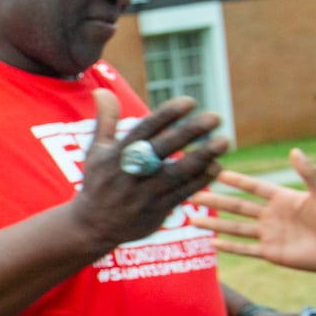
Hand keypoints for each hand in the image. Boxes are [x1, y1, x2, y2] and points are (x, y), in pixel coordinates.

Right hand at [71, 91, 228, 250]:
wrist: (92, 226)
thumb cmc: (98, 182)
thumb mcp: (96, 151)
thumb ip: (105, 120)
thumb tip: (101, 90)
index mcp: (116, 155)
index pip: (144, 130)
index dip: (167, 115)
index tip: (189, 101)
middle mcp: (130, 173)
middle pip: (163, 149)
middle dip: (190, 132)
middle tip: (215, 117)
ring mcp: (143, 194)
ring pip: (178, 173)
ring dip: (203, 156)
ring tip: (224, 141)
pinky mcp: (155, 211)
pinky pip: (183, 193)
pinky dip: (201, 180)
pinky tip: (216, 166)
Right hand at [190, 149, 315, 272]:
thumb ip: (308, 172)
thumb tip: (294, 151)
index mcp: (283, 199)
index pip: (254, 188)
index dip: (237, 181)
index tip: (216, 172)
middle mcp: (272, 216)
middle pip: (238, 207)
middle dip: (216, 201)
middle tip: (194, 196)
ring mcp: (270, 235)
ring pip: (235, 228)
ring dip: (214, 224)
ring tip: (193, 220)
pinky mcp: (271, 253)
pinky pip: (245, 249)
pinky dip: (229, 247)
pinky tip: (211, 243)